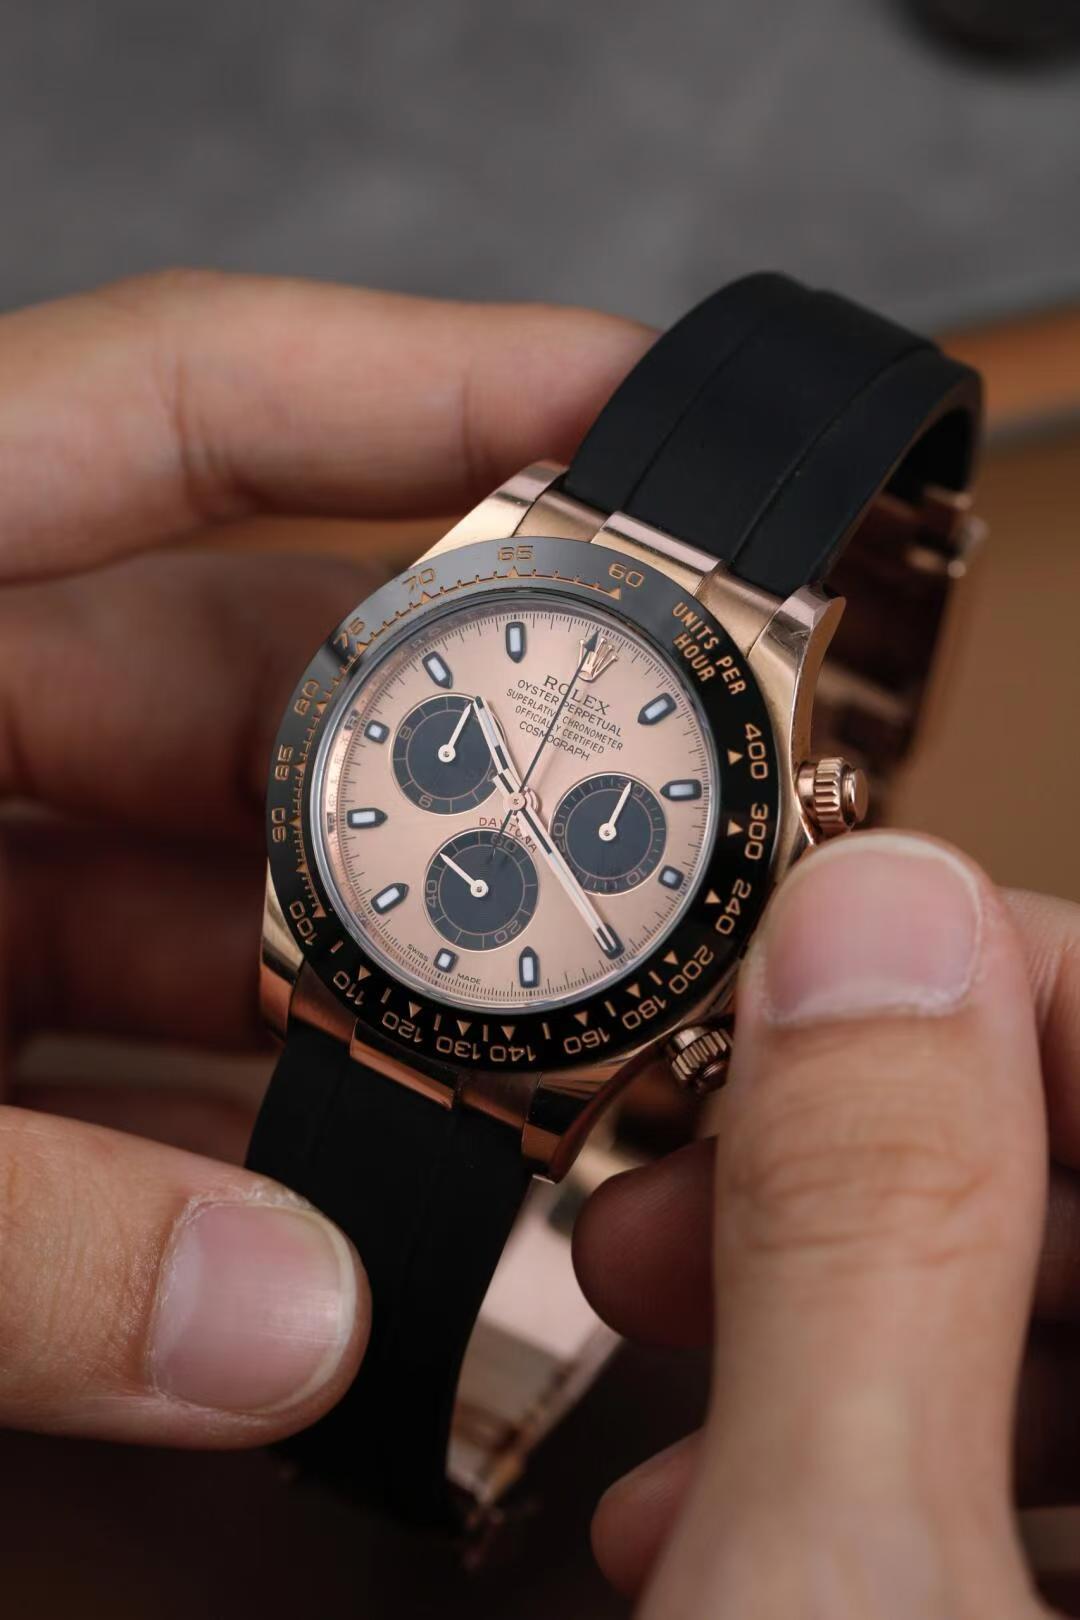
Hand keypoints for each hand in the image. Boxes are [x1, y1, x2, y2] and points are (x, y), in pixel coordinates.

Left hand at [0, 270, 649, 1448]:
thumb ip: (12, 1240)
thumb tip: (282, 1327)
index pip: (164, 403)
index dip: (410, 381)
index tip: (621, 422)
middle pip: (226, 667)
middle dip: (435, 757)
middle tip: (612, 833)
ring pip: (184, 860)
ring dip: (350, 955)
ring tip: (510, 1034)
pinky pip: (93, 997)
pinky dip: (213, 1076)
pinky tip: (323, 1167)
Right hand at [573, 830, 1079, 1614]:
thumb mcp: (829, 1591)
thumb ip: (869, 1236)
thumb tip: (873, 923)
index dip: (975, 977)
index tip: (791, 959)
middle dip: (858, 1161)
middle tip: (680, 1174)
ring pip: (1038, 1328)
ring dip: (823, 1299)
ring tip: (654, 1318)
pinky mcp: (1030, 1606)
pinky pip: (992, 1479)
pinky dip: (841, 1446)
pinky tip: (697, 1486)